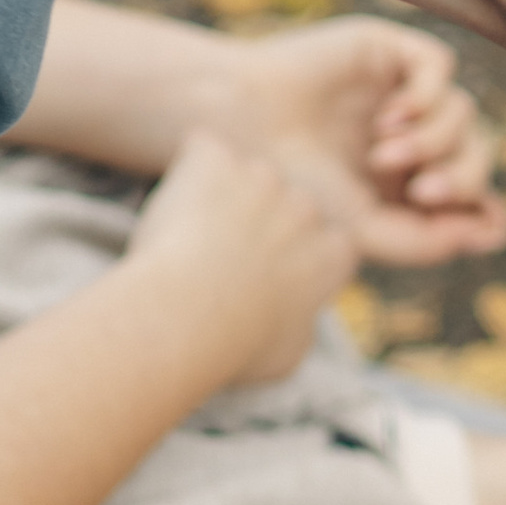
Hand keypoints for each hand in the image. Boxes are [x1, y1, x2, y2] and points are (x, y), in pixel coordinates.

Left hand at [123, 129, 360, 390]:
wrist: (185, 316)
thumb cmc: (237, 346)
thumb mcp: (290, 353)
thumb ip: (302, 320)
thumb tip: (298, 315)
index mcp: (334, 252)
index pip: (327, 241)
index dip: (295, 258)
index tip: (267, 279)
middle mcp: (307, 205)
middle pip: (285, 202)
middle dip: (260, 222)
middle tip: (221, 260)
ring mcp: (262, 175)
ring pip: (244, 174)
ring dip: (223, 196)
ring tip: (189, 240)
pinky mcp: (216, 158)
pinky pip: (201, 151)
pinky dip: (187, 173)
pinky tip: (170, 214)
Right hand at [203, 20, 505, 263]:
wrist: (238, 131)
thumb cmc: (291, 186)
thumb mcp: (364, 231)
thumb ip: (429, 242)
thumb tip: (496, 232)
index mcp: (405, 182)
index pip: (473, 194)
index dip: (484, 209)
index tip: (479, 228)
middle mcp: (410, 135)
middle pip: (476, 154)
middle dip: (462, 177)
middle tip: (424, 192)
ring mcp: (400, 91)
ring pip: (462, 113)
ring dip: (435, 140)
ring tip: (382, 154)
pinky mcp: (387, 51)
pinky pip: (439, 67)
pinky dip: (429, 96)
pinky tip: (392, 117)